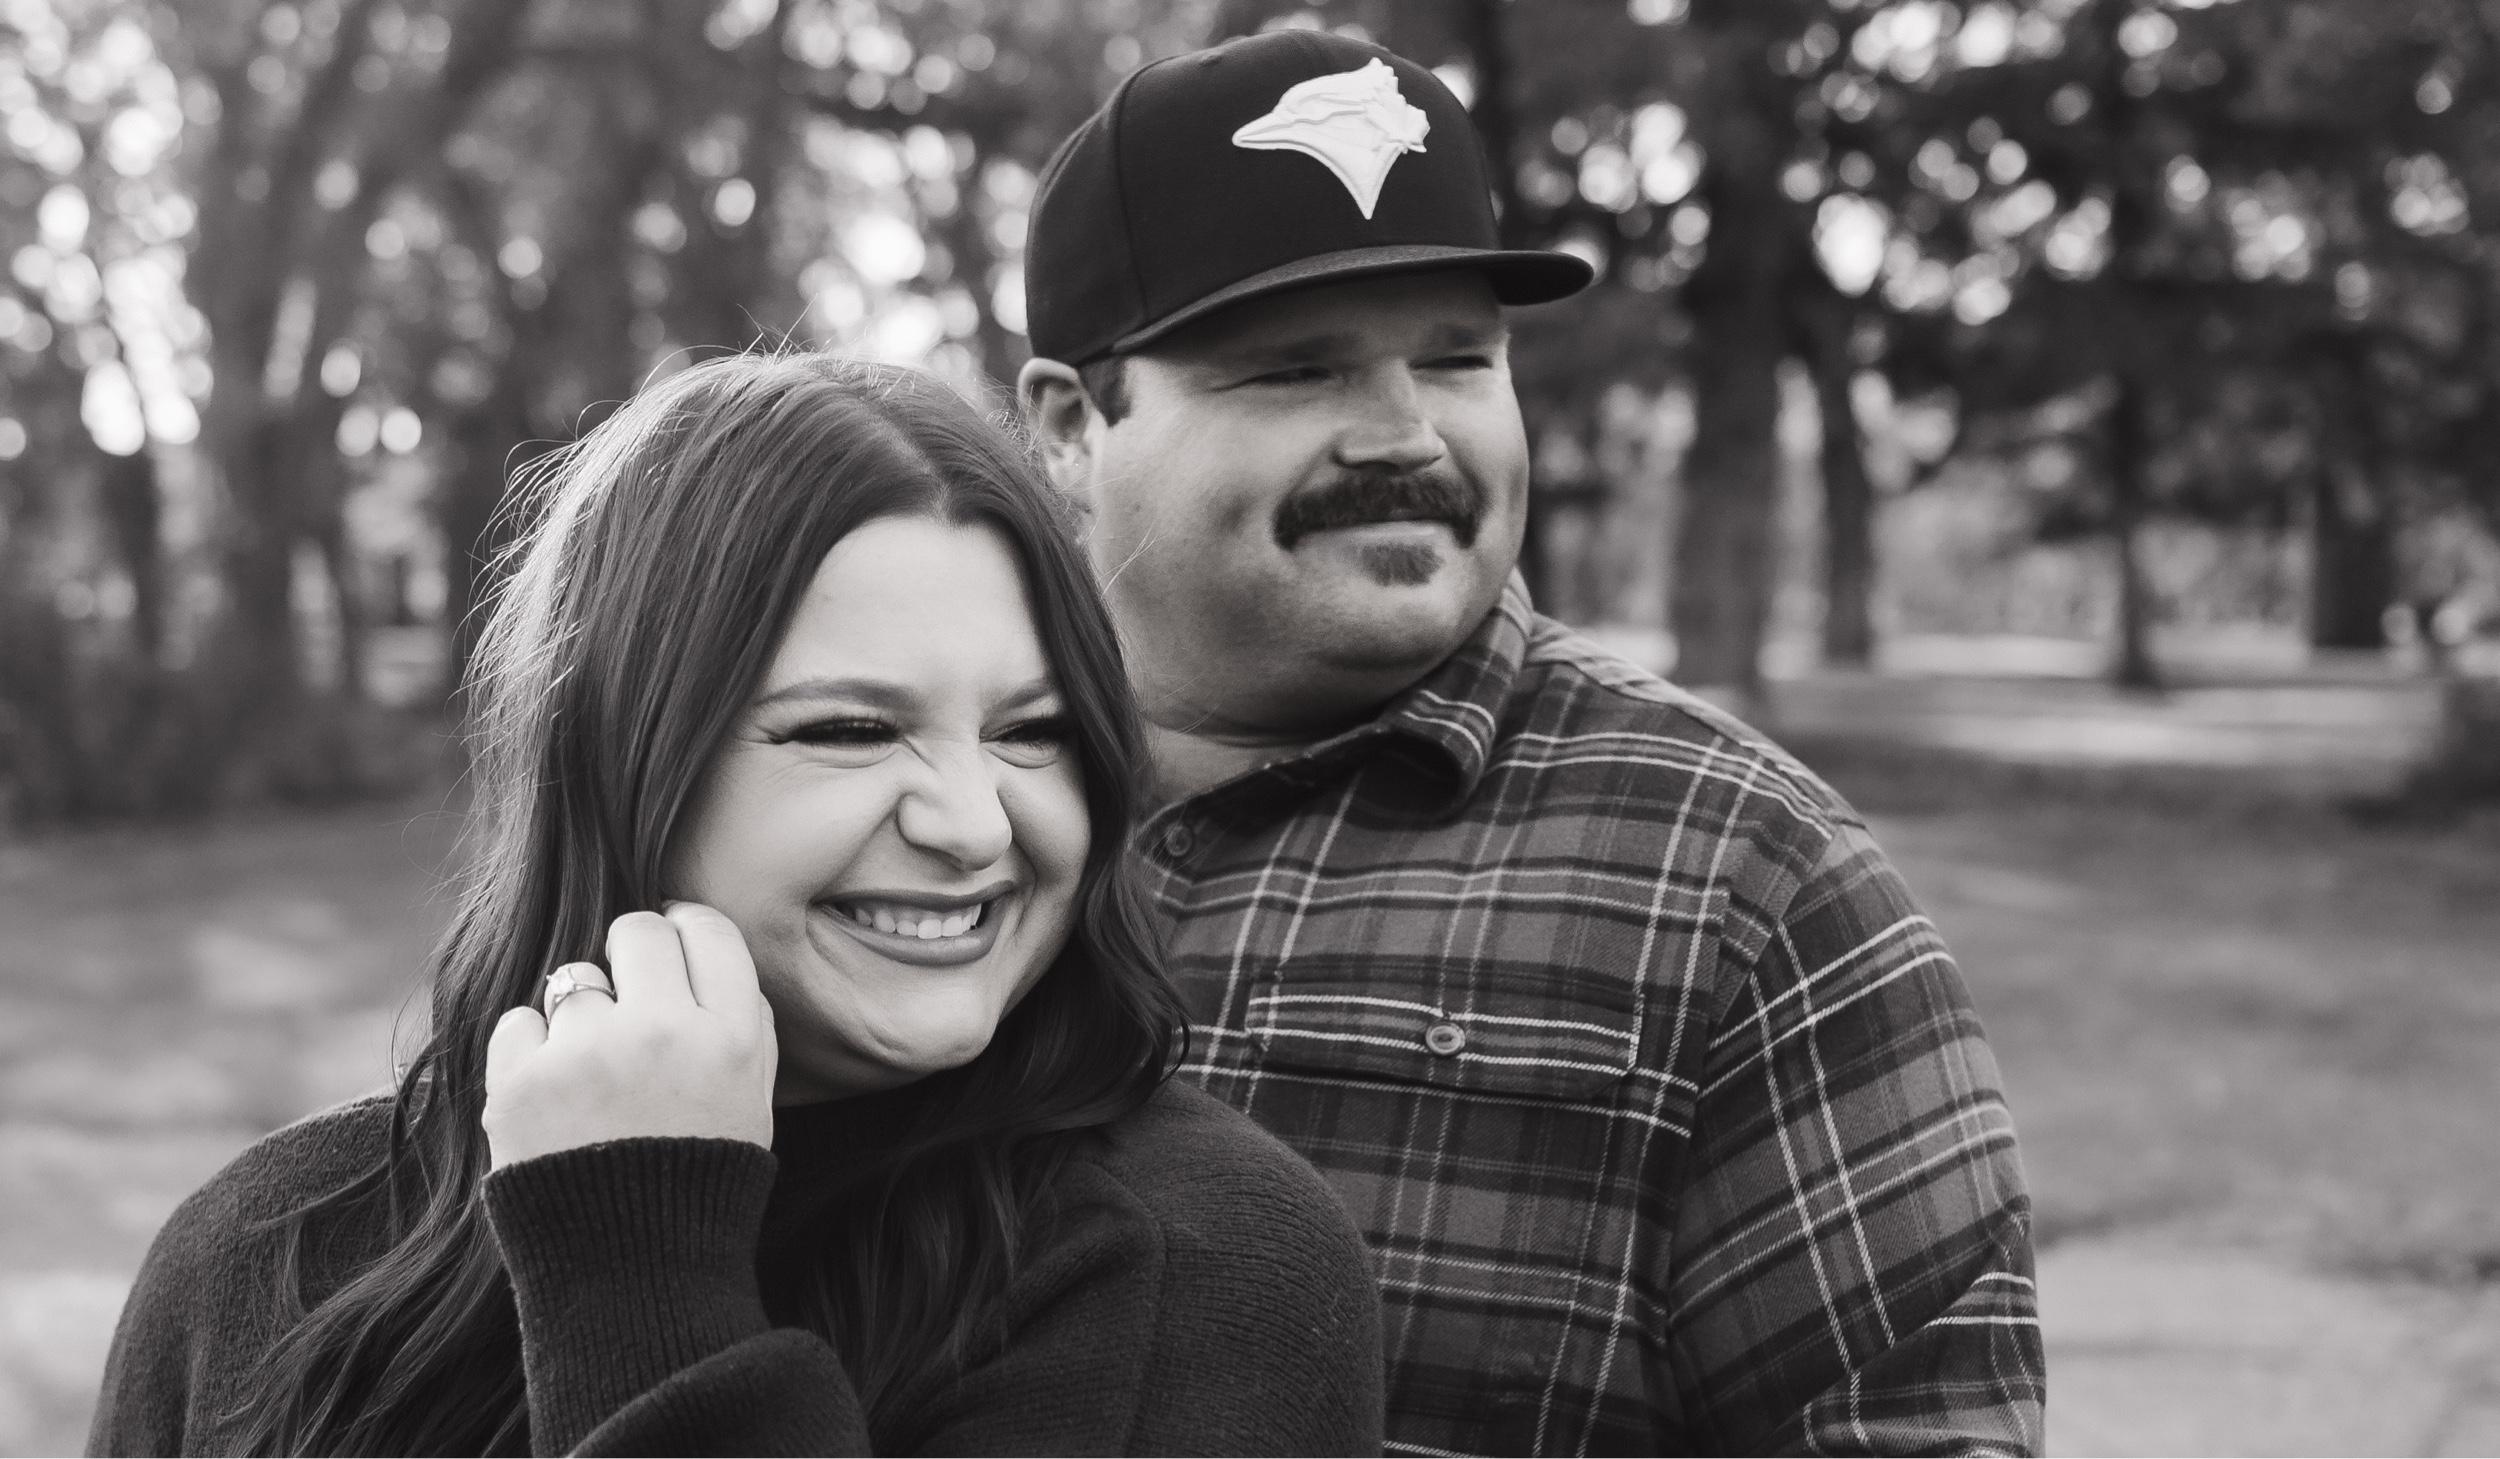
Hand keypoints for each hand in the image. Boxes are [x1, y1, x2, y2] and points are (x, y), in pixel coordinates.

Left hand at [483, 903, 777, 1169]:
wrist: (631, 1276)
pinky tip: (554, 1094)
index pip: (708, 931)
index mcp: (730, 1038)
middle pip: (638, 931)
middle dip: (632, 953)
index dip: (686, 928)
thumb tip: (703, 952)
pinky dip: (530, 1051)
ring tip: (592, 1071)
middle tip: (628, 993)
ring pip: (574, 979)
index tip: (673, 942)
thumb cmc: (698, 1181)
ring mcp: (587, 1055)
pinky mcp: (521, 1084)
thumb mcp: (752, 1102)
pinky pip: (518, 1023)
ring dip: (581, 1013)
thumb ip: (742, 1025)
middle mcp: (662, 1032)